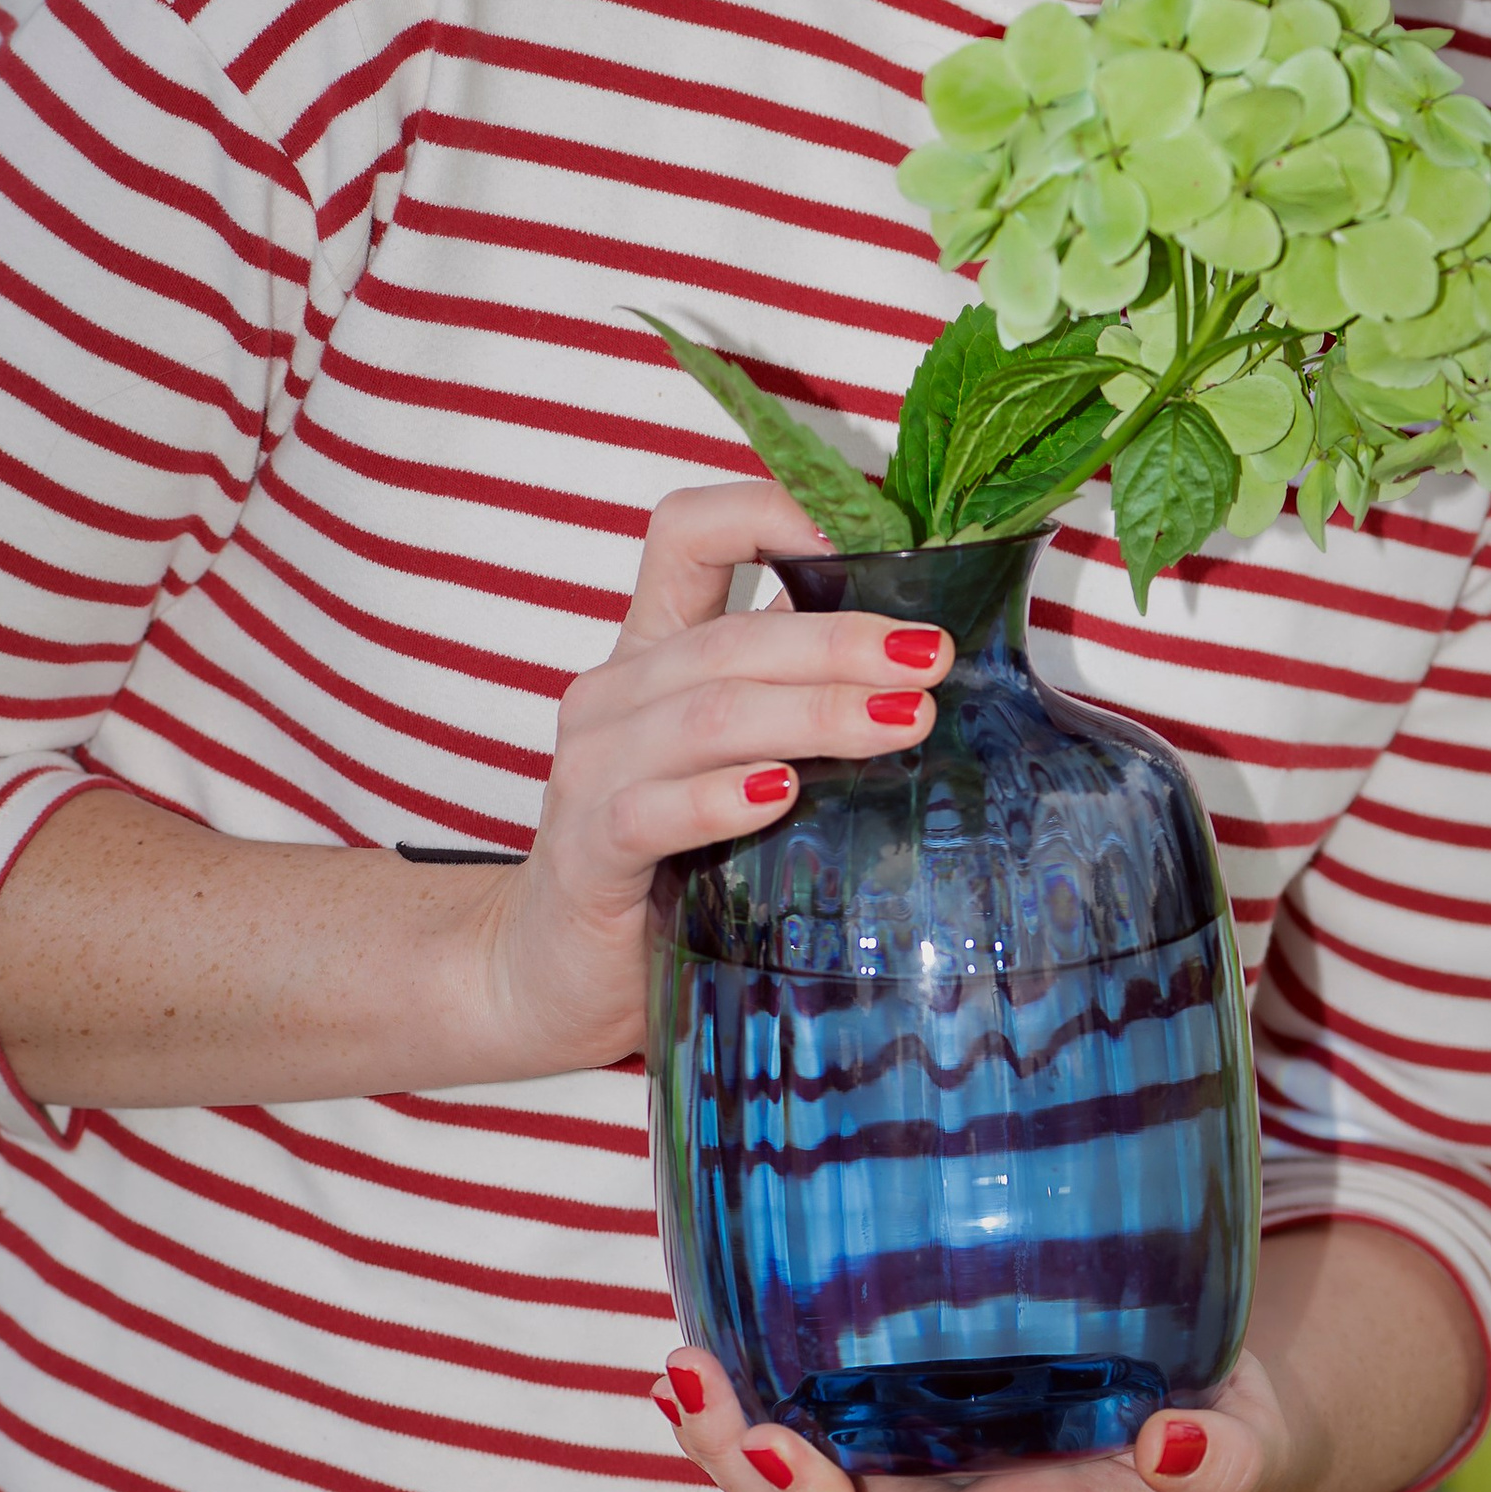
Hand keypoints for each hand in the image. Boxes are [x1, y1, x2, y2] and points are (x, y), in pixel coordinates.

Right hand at [470, 478, 956, 1074]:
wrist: (556, 981)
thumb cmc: (672, 868)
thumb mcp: (738, 765)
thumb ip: (801, 707)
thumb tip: (934, 670)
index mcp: (652, 651)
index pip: (689, 531)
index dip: (771, 510)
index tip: (874, 534)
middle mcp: (614, 696)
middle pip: (729, 636)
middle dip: (843, 641)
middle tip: (933, 657)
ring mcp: (591, 772)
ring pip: (708, 715)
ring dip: (813, 712)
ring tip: (904, 721)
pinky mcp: (587, 854)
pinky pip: (654, 812)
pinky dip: (720, 798)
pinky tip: (783, 794)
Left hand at [652, 1345, 1316, 1491]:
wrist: (1165, 1398)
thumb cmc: (1208, 1424)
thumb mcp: (1243, 1430)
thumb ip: (1225, 1452)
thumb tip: (1175, 1441)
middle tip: (780, 1442)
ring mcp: (890, 1490)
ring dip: (732, 1464)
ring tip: (693, 1379)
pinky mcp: (858, 1430)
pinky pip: (769, 1445)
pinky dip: (723, 1415)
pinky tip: (689, 1362)